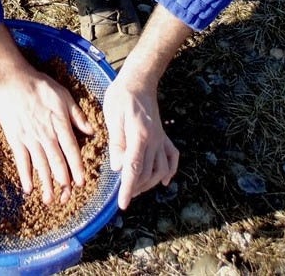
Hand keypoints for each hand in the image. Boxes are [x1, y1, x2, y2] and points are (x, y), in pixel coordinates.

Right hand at [0, 65, 93, 203]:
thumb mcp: (64, 96)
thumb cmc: (40, 86)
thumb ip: (77, 115)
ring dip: (45, 184)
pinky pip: (21, 161)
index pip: (71, 150)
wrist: (13, 81)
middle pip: (56, 162)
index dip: (76, 168)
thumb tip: (92, 131)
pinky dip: (25, 176)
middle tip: (67, 198)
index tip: (81, 183)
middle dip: (63, 182)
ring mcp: (30, 138)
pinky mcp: (16, 139)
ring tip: (50, 200)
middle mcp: (46, 135)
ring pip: (40, 165)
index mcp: (60, 124)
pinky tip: (28, 189)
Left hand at [103, 68, 178, 208]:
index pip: (134, 169)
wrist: (139, 80)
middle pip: (148, 173)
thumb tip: (118, 167)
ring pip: (160, 169)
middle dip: (136, 188)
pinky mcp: (163, 135)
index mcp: (140, 135)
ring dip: (148, 183)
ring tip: (135, 188)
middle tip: (122, 195)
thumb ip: (117, 142)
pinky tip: (163, 180)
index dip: (128, 189)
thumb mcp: (112, 116)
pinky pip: (172, 156)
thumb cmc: (121, 95)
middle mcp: (154, 139)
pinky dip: (170, 170)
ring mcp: (161, 138)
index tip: (122, 205)